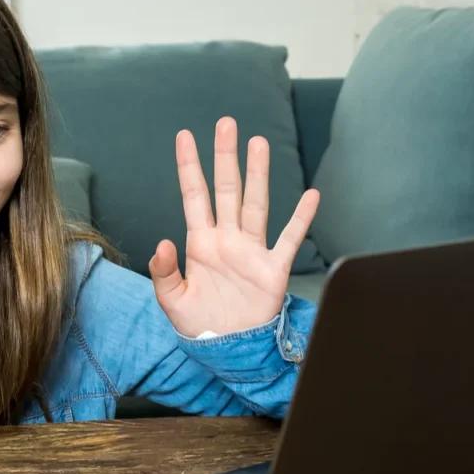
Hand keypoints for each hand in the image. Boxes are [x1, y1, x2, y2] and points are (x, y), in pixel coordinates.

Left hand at [149, 117, 319, 337]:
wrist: (230, 349)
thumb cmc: (201, 325)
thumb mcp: (172, 301)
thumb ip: (164, 273)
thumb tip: (161, 243)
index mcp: (201, 243)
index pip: (194, 196)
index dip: (189, 167)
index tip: (185, 136)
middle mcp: (227, 239)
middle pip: (226, 189)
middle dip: (226, 157)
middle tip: (226, 123)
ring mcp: (252, 250)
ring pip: (256, 203)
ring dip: (258, 174)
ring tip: (258, 143)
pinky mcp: (273, 269)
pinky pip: (289, 239)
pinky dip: (301, 218)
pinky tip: (311, 195)